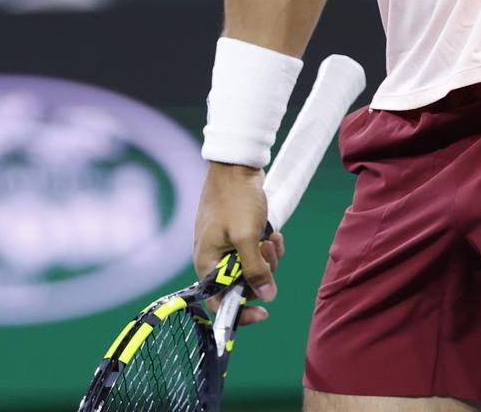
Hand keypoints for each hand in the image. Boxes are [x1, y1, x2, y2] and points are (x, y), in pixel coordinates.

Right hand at [192, 162, 284, 326]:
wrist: (237, 166)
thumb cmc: (236, 199)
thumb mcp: (247, 237)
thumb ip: (255, 269)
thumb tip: (266, 296)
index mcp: (207, 263)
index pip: (220, 302)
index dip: (241, 313)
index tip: (264, 314)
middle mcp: (214, 259)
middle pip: (241, 285)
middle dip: (261, 273)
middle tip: (269, 251)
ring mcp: (226, 246)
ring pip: (252, 267)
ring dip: (268, 257)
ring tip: (271, 237)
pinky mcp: (238, 235)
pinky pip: (256, 252)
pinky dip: (267, 246)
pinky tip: (273, 232)